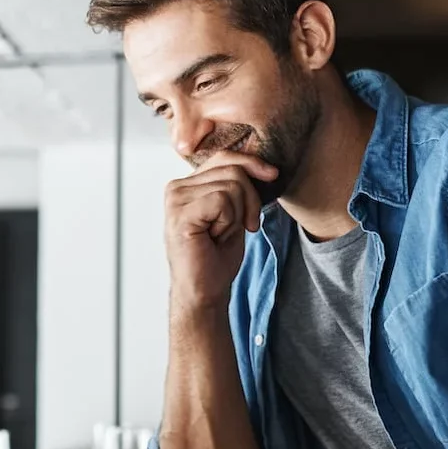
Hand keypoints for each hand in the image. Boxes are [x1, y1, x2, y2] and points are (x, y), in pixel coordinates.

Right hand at [165, 153, 277, 310]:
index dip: (252, 164)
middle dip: (249, 199)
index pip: (225, 157)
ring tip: (221, 235)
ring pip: (231, 185)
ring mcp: (175, 200)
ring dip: (238, 215)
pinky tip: (215, 238)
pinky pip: (222, 200)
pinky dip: (229, 222)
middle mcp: (175, 188)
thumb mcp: (233, 213)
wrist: (204, 291)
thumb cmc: (216, 257)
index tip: (272, 176)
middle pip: (232, 168)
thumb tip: (264, 166)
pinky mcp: (180, 214)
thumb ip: (236, 185)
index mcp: (186, 184)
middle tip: (243, 226)